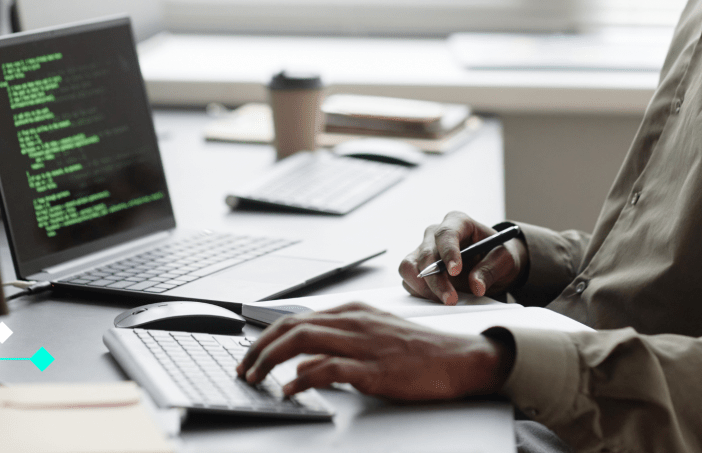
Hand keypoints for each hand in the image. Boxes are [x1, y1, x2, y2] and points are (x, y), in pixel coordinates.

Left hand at [236, 302, 513, 399]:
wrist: (458, 359)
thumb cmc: (420, 351)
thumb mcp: (377, 334)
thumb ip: (343, 341)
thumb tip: (304, 361)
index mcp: (354, 311)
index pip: (298, 317)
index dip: (267, 336)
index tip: (250, 354)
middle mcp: (355, 321)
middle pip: (293, 326)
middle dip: (259, 347)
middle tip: (243, 369)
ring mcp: (363, 344)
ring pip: (303, 341)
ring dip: (271, 360)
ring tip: (255, 377)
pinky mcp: (374, 368)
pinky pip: (329, 369)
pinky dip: (303, 377)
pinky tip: (290, 389)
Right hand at [398, 211, 528, 304]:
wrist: (491, 263)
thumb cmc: (496, 254)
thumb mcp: (504, 259)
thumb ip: (490, 269)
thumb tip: (476, 285)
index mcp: (458, 222)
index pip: (446, 233)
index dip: (448, 252)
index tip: (455, 271)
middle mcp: (436, 233)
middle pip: (427, 254)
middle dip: (436, 279)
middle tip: (451, 299)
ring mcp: (423, 250)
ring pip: (409, 266)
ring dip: (423, 287)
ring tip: (445, 301)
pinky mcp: (417, 268)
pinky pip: (409, 280)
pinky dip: (420, 293)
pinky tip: (437, 300)